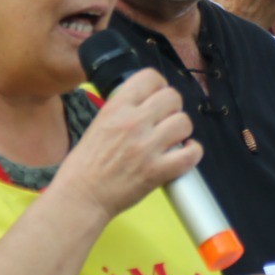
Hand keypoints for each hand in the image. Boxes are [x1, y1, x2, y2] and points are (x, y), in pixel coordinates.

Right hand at [53, 68, 197, 220]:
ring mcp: (147, 147)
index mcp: (117, 108)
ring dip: (181, 131)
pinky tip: (183, 152)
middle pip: (173, 97)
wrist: (81, 196)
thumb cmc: (86, 164)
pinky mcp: (157, 171)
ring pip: (184, 122)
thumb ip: (123, 110)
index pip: (150, 77)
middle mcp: (134, 122)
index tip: (157, 97)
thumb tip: (146, 103)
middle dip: (172, 108)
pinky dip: (192, 152)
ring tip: (172, 139)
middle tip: (164, 121)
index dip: (159, 86)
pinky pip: (191, 153)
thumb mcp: (99, 123)